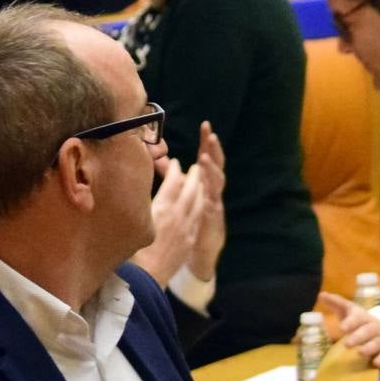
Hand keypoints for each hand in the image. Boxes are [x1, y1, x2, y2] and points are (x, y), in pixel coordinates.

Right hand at [131, 157, 205, 286]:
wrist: (146, 279)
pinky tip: (197, 207)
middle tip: (195, 167)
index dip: (174, 170)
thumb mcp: (131, 222)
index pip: (173, 182)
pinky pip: (197, 220)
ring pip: (198, 204)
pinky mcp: (189, 241)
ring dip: (199, 191)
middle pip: (191, 190)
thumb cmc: (130, 252)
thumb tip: (133, 191)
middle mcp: (178, 216)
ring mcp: (186, 229)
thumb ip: (137, 204)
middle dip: (193, 177)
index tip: (174, 162)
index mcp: (162, 209)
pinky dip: (199, 208)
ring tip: (199, 183)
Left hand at [187, 122, 225, 281]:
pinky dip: (211, 185)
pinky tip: (206, 175)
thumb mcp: (179, 199)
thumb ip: (172, 180)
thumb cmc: (189, 226)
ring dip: (213, 164)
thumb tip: (162, 161)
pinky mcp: (213, 214)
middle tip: (210, 131)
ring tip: (206, 151)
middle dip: (213, 148)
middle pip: (215, 164)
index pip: (206, 159)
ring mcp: (214, 202)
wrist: (199, 254)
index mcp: (205, 185)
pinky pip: (213, 197)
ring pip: (217, 179)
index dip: (206, 143)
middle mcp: (212, 191)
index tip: (205, 126)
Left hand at [319, 291, 379, 368]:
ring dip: (369, 348)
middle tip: (347, 344)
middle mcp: (373, 326)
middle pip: (367, 331)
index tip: (342, 328)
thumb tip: (322, 295)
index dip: (351, 322)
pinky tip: (376, 363)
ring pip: (376, 343)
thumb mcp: (349, 311)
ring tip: (360, 352)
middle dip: (358, 337)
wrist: (379, 329)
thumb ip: (336, 304)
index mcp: (362, 317)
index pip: (357, 317)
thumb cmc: (359, 321)